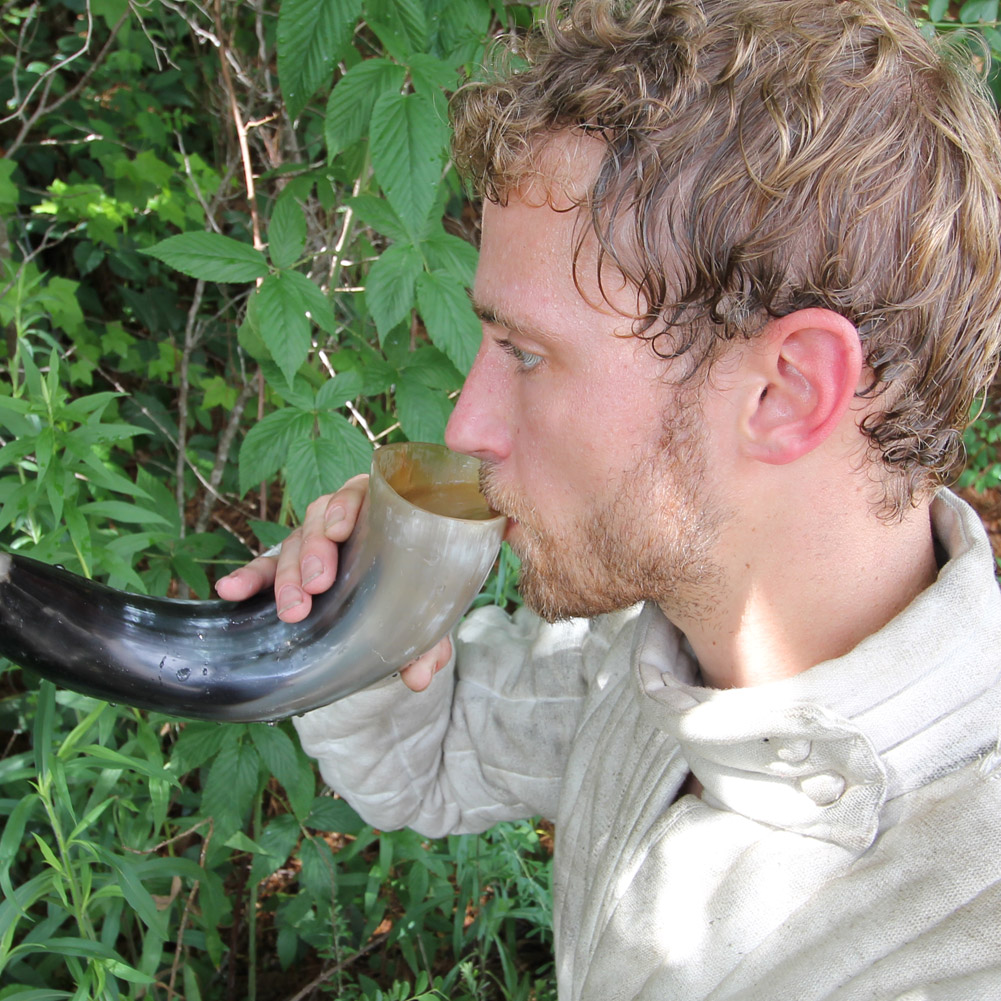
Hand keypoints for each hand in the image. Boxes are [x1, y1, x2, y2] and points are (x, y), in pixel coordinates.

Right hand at [215, 473, 450, 691]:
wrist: (394, 612)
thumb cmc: (414, 597)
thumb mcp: (424, 618)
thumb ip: (428, 643)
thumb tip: (420, 677)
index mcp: (379, 515)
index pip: (359, 494)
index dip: (346, 505)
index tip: (341, 530)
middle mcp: (342, 523)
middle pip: (320, 521)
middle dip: (315, 551)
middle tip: (318, 585)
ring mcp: (311, 543)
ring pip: (293, 545)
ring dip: (288, 575)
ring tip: (290, 608)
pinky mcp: (287, 568)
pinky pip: (263, 569)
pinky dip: (247, 578)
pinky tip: (229, 590)